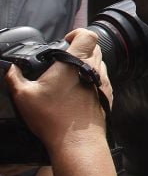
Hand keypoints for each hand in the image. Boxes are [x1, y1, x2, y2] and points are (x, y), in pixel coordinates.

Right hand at [5, 29, 111, 151]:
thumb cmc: (52, 117)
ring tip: (68, 77)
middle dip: (80, 48)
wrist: (77, 142)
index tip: (66, 41)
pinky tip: (77, 92)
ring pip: (99, 63)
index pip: (88, 35)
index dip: (77, 33)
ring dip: (86, 65)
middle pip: (94, 47)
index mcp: (77, 62)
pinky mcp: (107, 96)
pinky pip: (101, 80)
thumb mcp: (24, 96)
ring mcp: (104, 82)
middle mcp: (95, 69)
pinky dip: (91, 80)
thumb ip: (15, 78)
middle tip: (63, 60)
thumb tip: (11, 69)